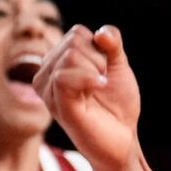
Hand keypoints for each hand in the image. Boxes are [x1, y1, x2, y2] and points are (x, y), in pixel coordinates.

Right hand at [34, 24, 141, 170]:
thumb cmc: (117, 103)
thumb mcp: (118, 65)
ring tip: (98, 90)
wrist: (124, 137)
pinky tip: (98, 88)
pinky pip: (64, 77)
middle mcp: (46, 75)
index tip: (104, 70)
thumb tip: (101, 32)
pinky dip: (90, 78)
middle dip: (99, 59)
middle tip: (102, 83)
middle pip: (73, 42)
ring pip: (70, 57)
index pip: (77, 33)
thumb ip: (112, 43)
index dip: (100, 48)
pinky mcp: (56, 105)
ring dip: (96, 70)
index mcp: (57, 63)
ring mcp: (49, 91)